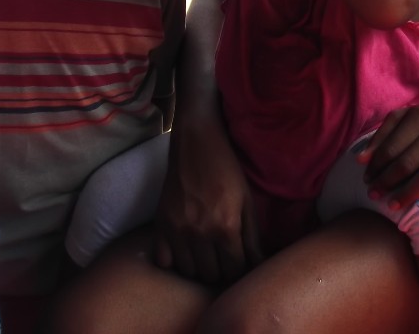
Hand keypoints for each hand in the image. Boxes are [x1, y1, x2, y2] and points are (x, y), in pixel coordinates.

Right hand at [152, 116, 260, 285]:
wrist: (196, 143)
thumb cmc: (227, 170)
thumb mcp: (247, 201)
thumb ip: (252, 237)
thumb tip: (258, 265)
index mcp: (226, 228)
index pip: (234, 270)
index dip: (240, 268)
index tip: (239, 261)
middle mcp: (200, 233)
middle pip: (211, 275)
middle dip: (220, 269)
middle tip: (223, 257)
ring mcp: (177, 230)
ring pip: (188, 272)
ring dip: (199, 267)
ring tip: (206, 253)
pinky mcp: (160, 224)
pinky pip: (164, 261)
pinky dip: (174, 261)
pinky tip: (184, 249)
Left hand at [358, 102, 418, 209]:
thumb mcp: (410, 118)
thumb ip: (384, 135)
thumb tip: (361, 160)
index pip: (392, 147)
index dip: (376, 166)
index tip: (367, 179)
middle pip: (408, 163)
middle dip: (387, 182)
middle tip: (374, 195)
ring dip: (408, 193)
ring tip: (392, 205)